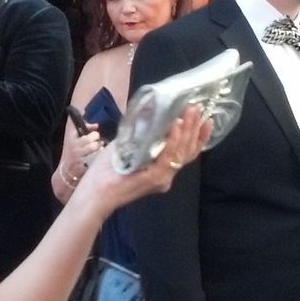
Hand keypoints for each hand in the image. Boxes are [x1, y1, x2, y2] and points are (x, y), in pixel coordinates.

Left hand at [71, 106, 212, 210]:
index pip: (186, 152)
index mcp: (162, 170)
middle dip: (195, 128)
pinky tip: (175, 125)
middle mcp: (166, 176)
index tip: (205, 119)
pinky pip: (168, 158)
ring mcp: (162, 178)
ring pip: (181, 153)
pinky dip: (173, 140)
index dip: (198, 137)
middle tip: (197, 108)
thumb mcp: (126, 146)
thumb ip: (139, 135)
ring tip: (189, 112)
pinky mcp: (154, 179)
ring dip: (187, 130)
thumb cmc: (106, 171)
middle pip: (188, 151)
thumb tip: (149, 113)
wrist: (94, 192)